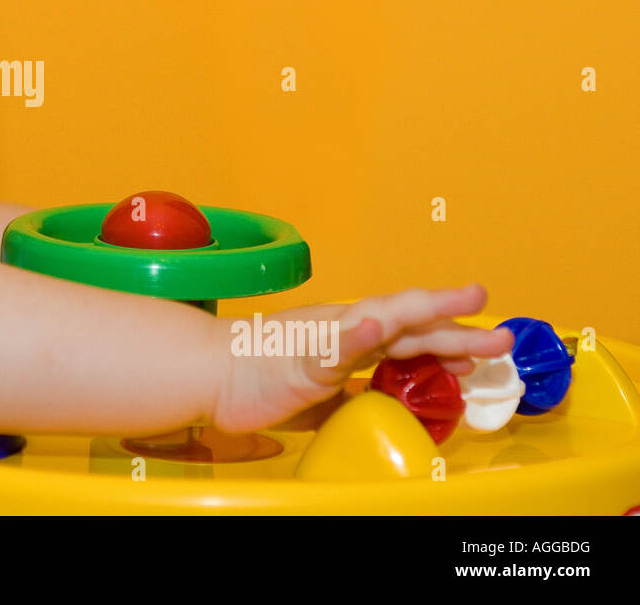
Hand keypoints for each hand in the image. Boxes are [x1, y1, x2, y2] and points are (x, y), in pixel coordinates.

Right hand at [210, 283, 514, 433]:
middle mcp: (343, 329)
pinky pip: (331, 346)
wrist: (208, 371)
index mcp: (348, 339)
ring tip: (463, 306)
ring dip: (424, 313)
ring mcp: (324, 339)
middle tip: (500, 335)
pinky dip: (356, 334)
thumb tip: (383, 403)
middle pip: (411, 324)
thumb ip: (352, 393)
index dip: (447, 333)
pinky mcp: (301, 356)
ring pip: (382, 320)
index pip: (409, 334)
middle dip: (458, 327)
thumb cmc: (256, 379)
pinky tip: (377, 324)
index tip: (483, 337)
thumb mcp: (320, 393)